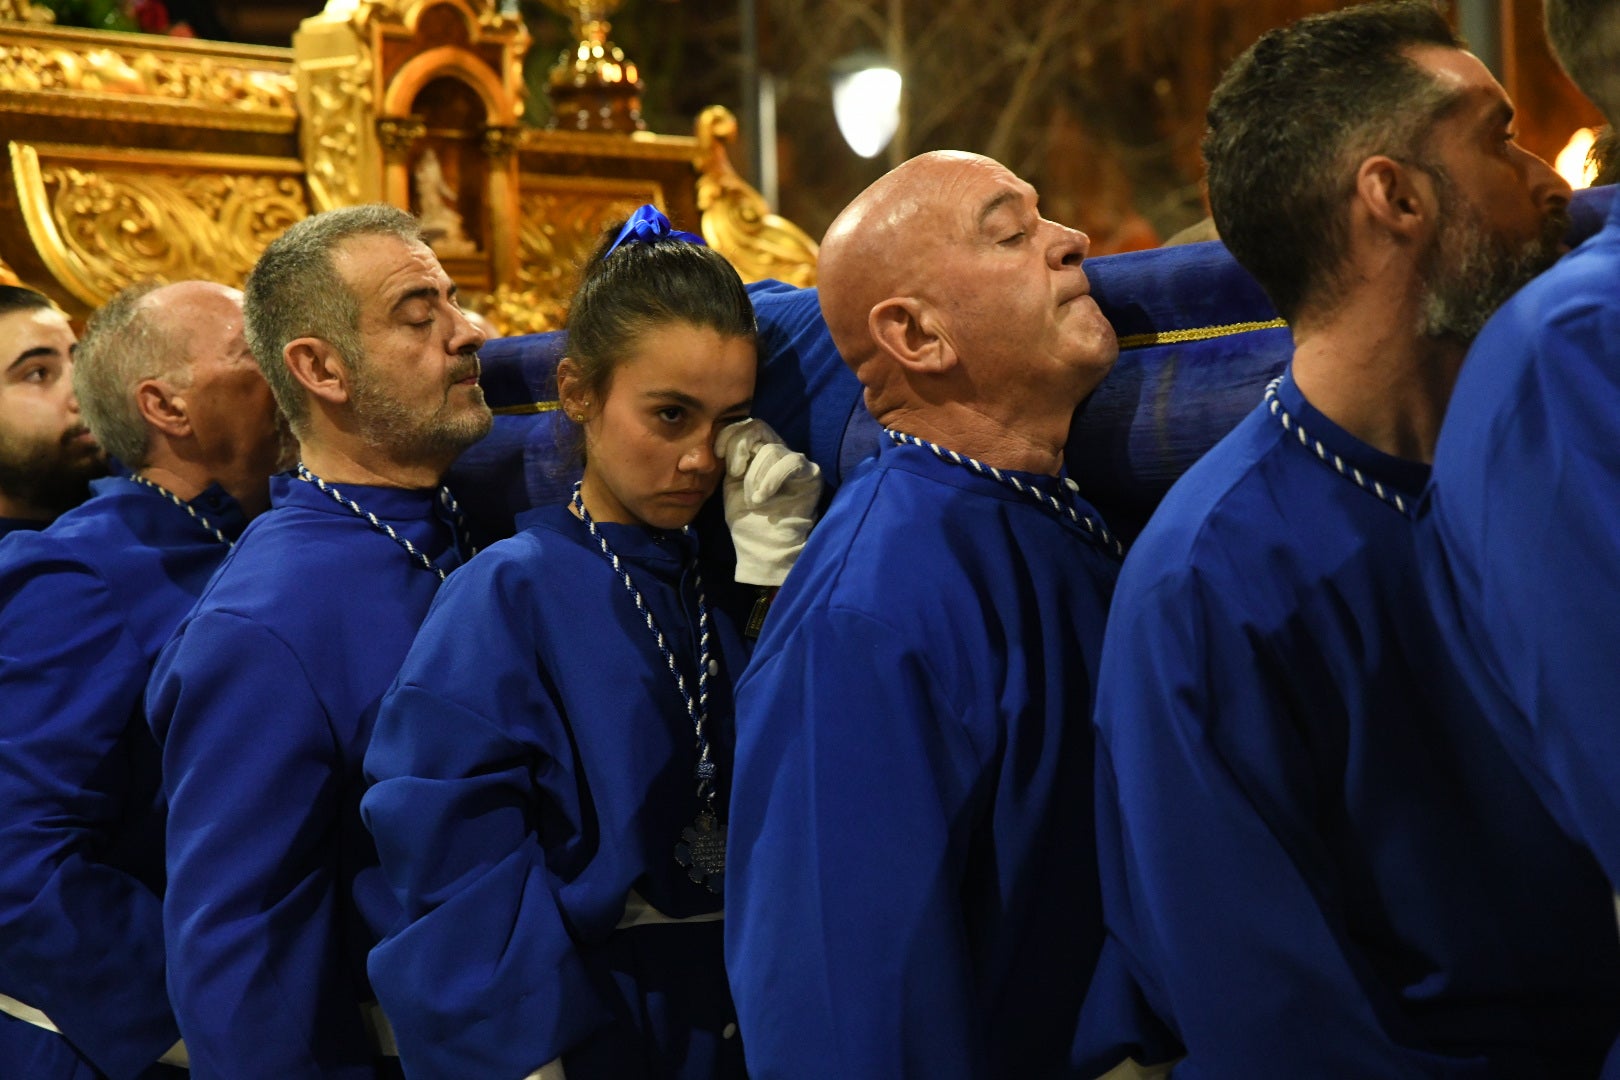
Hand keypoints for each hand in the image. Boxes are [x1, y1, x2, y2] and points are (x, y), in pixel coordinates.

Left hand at [714, 418, 822, 586]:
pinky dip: (771, 478)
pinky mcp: (811, 474)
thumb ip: (731, 458)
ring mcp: (795, 461)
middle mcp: (779, 451)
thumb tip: (722, 436)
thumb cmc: (747, 517)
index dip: (729, 433)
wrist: (763, 546)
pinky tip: (761, 497)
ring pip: (771, 449)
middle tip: (734, 472)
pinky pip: (791, 462)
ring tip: (752, 498)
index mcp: (758, 451)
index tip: (718, 452)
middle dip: (740, 446)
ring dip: (755, 475)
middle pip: (758, 427)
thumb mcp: (731, 482)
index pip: (746, 425)